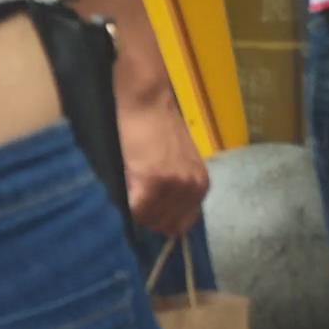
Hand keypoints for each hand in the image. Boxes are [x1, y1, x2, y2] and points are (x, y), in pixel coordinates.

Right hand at [118, 92, 208, 237]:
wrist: (146, 102)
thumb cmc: (157, 128)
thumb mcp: (178, 163)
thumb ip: (176, 189)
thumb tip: (158, 217)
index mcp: (201, 185)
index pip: (180, 225)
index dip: (159, 219)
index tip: (146, 205)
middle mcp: (193, 188)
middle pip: (165, 226)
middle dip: (147, 216)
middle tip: (135, 194)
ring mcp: (175, 186)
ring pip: (150, 220)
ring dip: (136, 209)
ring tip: (131, 184)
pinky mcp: (154, 181)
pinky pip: (137, 209)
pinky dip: (127, 203)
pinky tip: (127, 183)